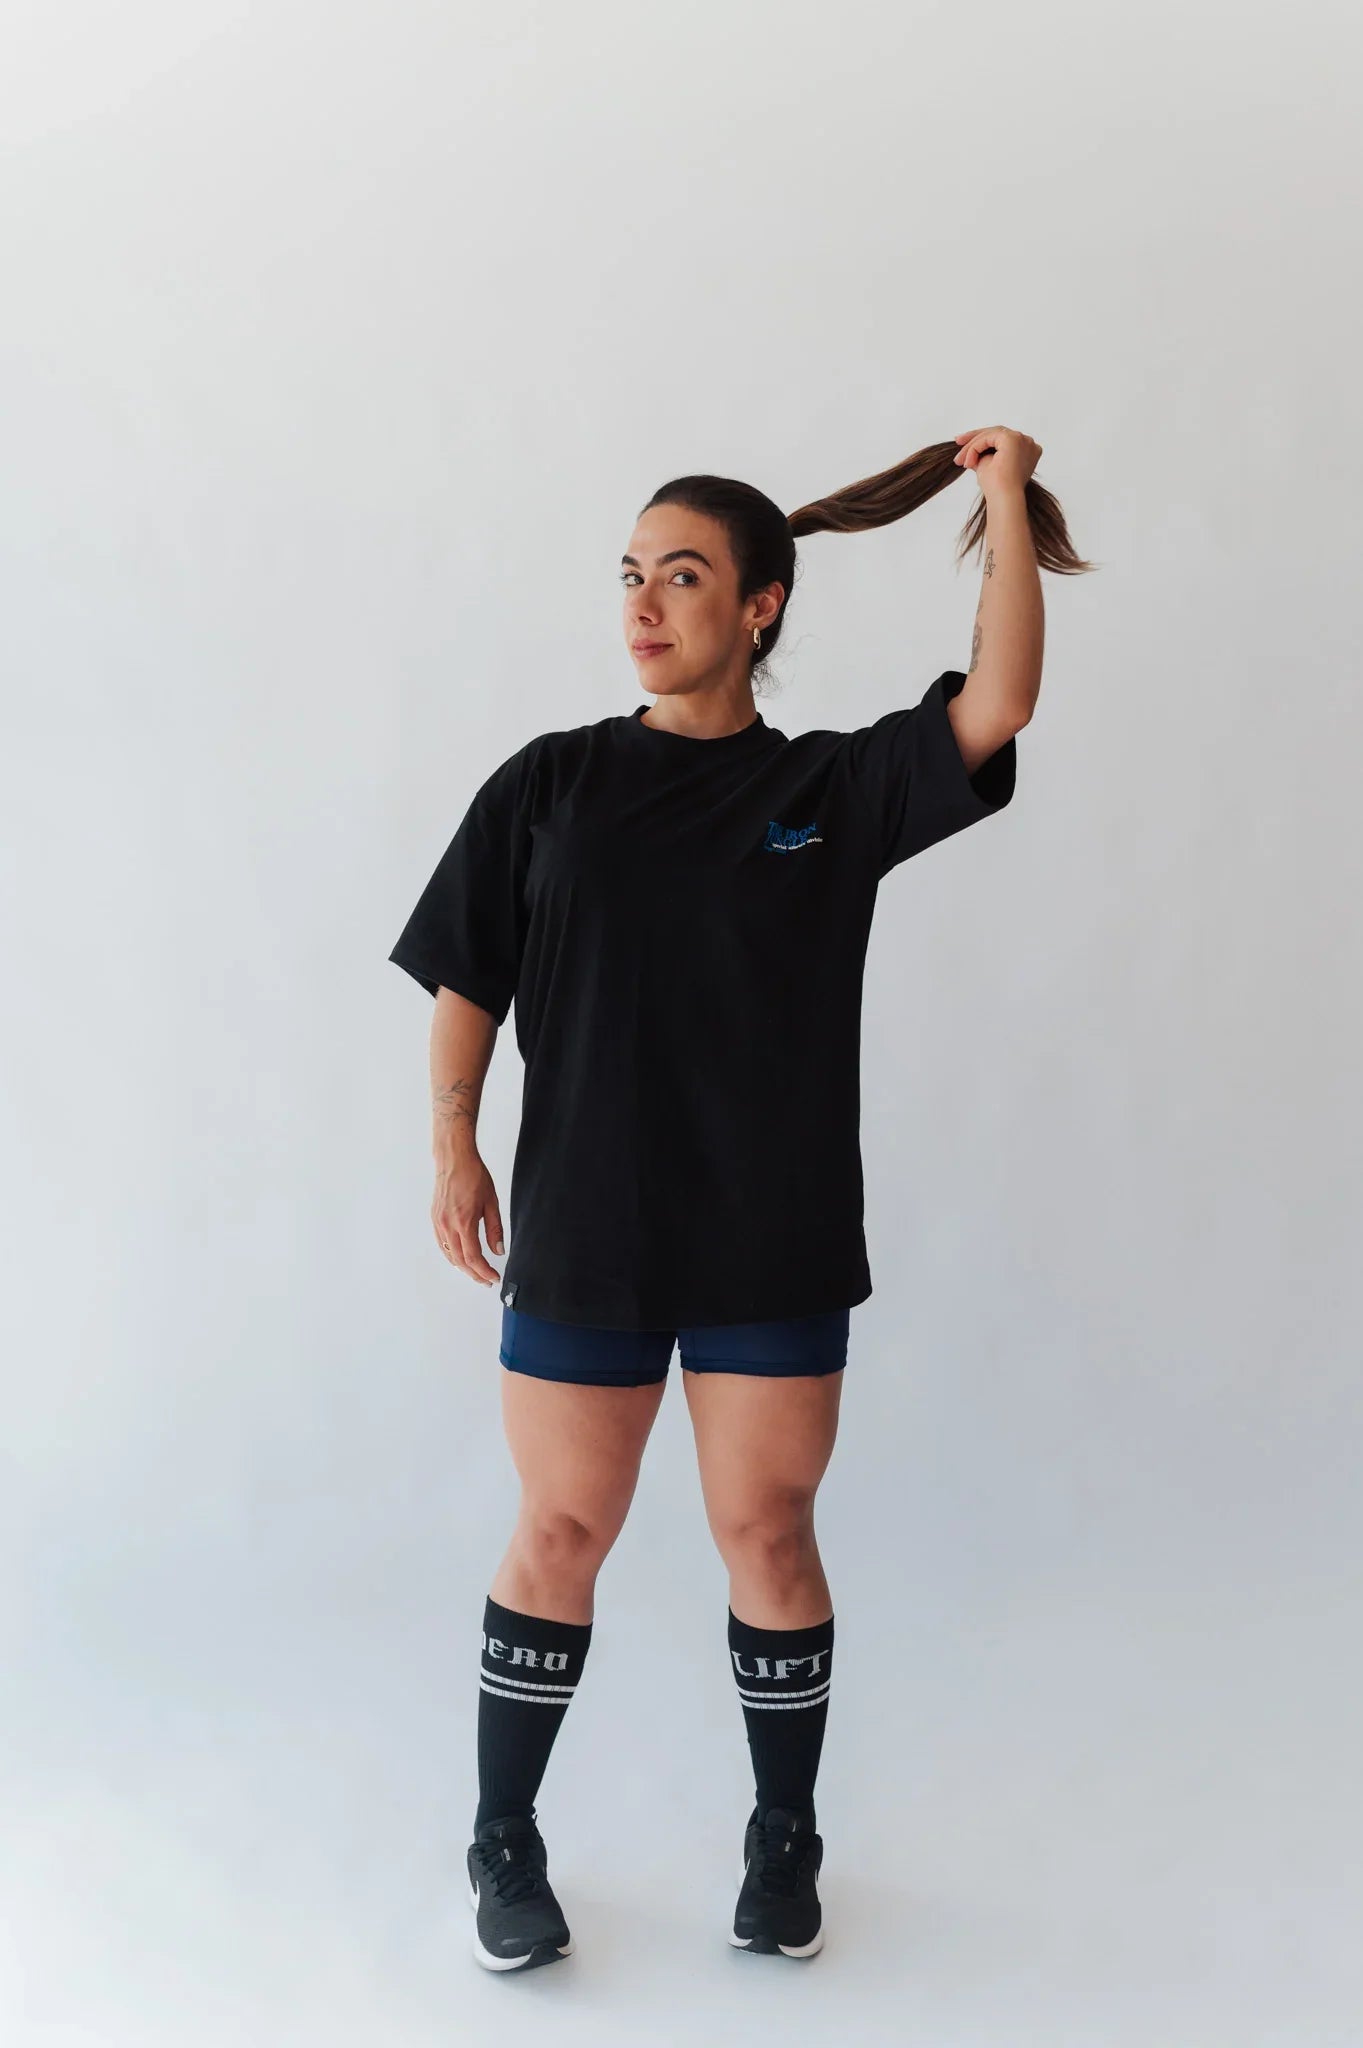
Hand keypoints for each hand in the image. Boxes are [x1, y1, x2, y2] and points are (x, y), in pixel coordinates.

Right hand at [432, 1151, 504, 1286]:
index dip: (484, 1271)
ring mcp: (438, 1223)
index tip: (493, 1277)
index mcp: (464, 1222)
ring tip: (476, 1273)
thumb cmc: (473, 1175)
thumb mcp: (491, 1202)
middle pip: (460, 1261)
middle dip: (474, 1274)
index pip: (474, 1257)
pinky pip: (442, 1245)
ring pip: (449, 1255)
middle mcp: (447, 1226)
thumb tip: (499, 1250)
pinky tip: (460, 1258)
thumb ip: (495, 1229)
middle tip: (486, 1281)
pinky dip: (452, 1256)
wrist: (453, 1159)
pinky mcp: (434, 1219)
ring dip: (463, 1267)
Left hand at [952, 425, 1041, 496]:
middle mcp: (1027, 442)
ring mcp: (1022, 439)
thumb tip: (970, 449)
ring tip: (960, 459)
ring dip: (973, 445)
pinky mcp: (1012, 440)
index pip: (1001, 439)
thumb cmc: (998, 489)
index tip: (966, 449)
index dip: (982, 442)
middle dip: (975, 439)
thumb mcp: (987, 466)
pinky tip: (968, 460)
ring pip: (991, 434)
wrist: (1004, 499)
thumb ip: (982, 455)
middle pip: (996, 433)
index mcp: (1026, 450)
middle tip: (958, 442)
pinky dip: (976, 447)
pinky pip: (989, 437)